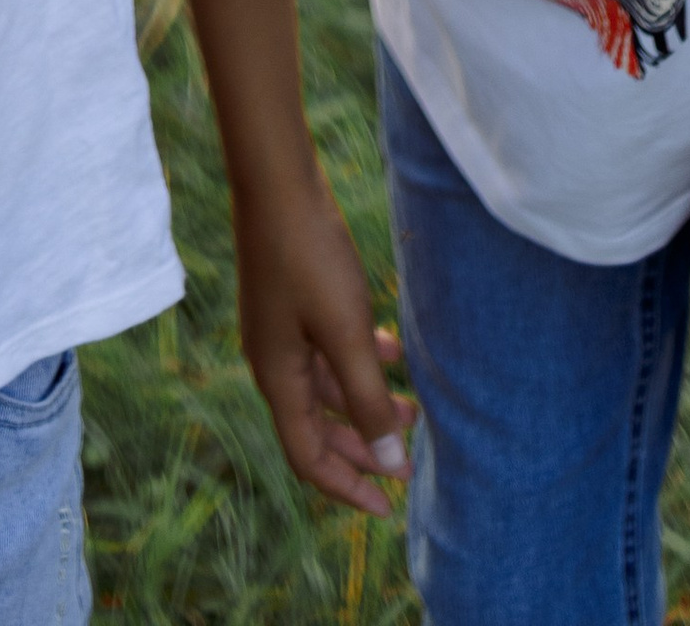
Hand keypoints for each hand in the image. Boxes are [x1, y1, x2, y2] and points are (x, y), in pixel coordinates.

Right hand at [232, 168, 412, 517]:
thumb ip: (368, 400)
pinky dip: (360, 360)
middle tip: (411, 466)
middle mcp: (274, 360)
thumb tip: (389, 465)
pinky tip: (391, 349)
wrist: (278, 182)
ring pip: (327, 387)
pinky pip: (328, 349)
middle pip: (317, 427)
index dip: (348, 487)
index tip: (390, 507)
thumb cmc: (310, 258)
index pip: (307, 457)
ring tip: (415, 408)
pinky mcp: (295, 300)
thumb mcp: (345, 333)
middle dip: (364, 450)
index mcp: (277, 378)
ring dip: (368, 403)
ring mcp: (282, 329)